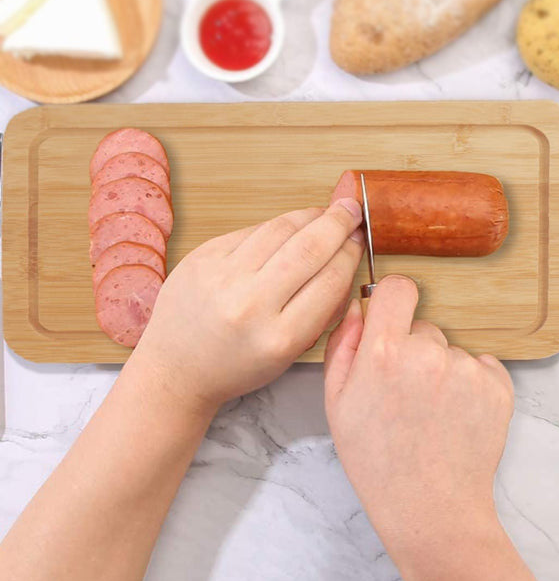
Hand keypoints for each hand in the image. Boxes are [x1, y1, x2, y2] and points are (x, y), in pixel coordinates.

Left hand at [131, 199, 363, 412]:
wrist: (176, 369)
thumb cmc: (237, 365)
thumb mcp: (289, 353)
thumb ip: (320, 310)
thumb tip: (345, 258)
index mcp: (280, 337)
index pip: (331, 280)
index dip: (350, 254)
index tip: (359, 240)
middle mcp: (250, 305)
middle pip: (309, 248)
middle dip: (337, 223)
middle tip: (351, 210)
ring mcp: (222, 277)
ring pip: (279, 230)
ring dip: (308, 216)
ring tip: (324, 213)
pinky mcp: (202, 258)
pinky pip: (250, 230)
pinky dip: (275, 226)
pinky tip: (288, 227)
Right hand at [324, 276, 516, 580]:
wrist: (431, 509)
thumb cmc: (378, 462)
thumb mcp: (338, 403)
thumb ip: (343, 345)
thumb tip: (357, 307)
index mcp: (384, 353)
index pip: (397, 288)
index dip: (393, 300)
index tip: (393, 317)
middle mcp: (428, 353)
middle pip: (423, 327)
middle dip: (413, 351)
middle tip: (406, 395)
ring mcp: (467, 369)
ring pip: (451, 350)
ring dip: (443, 371)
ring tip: (432, 414)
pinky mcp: (498, 386)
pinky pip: (482, 366)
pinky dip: (472, 384)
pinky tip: (456, 416)